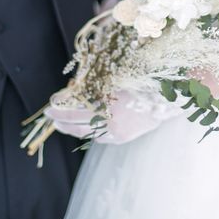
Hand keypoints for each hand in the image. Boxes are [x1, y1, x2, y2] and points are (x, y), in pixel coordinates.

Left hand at [45, 89, 183, 144]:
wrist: (168, 100)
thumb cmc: (146, 83)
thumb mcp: (122, 80)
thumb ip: (101, 86)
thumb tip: (78, 87)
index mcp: (110, 103)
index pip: (77, 109)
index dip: (62, 107)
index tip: (51, 103)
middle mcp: (111, 120)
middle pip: (78, 124)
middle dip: (61, 120)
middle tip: (50, 115)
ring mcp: (116, 132)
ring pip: (86, 134)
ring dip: (73, 129)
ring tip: (62, 124)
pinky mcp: (121, 138)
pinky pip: (100, 138)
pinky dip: (90, 133)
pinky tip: (85, 128)